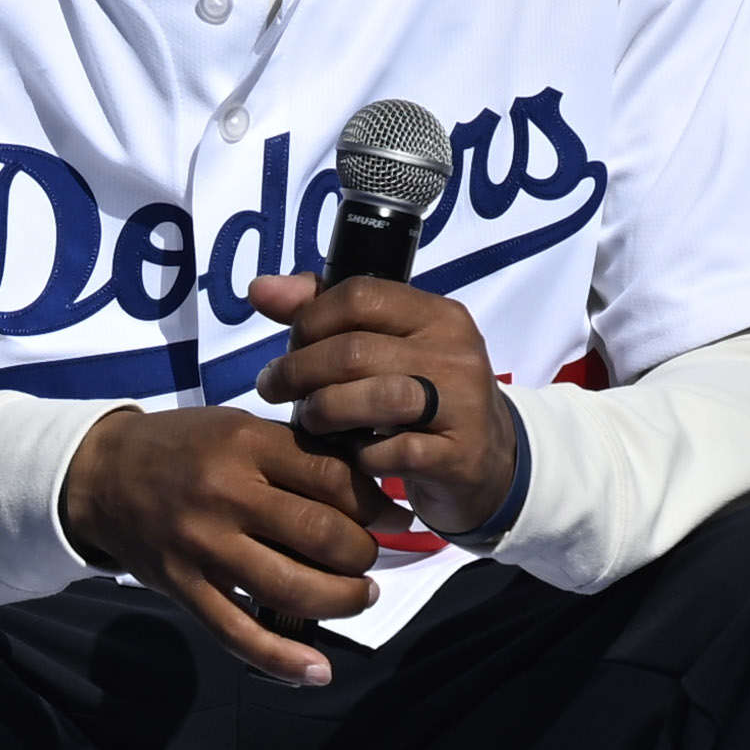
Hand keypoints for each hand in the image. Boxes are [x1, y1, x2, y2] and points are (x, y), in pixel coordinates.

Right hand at [65, 398, 392, 688]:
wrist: (99, 475)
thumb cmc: (182, 448)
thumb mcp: (239, 428)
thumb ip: (297, 455)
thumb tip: (372, 495)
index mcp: (246, 446)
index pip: (336, 480)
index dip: (377, 505)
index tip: (393, 518)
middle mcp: (226, 495)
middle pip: (324, 535)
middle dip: (363, 554)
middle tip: (368, 557)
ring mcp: (202, 547)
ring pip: (293, 588)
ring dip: (343, 600)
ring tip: (358, 595)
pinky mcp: (183, 588)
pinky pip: (238, 633)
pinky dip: (282, 660)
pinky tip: (318, 670)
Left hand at [242, 267, 523, 545]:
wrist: (490, 460)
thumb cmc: (423, 394)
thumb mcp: (390, 346)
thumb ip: (325, 312)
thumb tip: (260, 289)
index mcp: (436, 314)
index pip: (359, 296)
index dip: (309, 320)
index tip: (289, 346)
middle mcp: (454, 352)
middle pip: (355, 350)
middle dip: (298, 371)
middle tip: (274, 389)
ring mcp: (462, 404)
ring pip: (375, 398)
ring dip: (324, 411)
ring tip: (307, 421)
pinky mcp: (459, 455)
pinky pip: (393, 453)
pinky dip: (361, 456)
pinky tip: (352, 456)